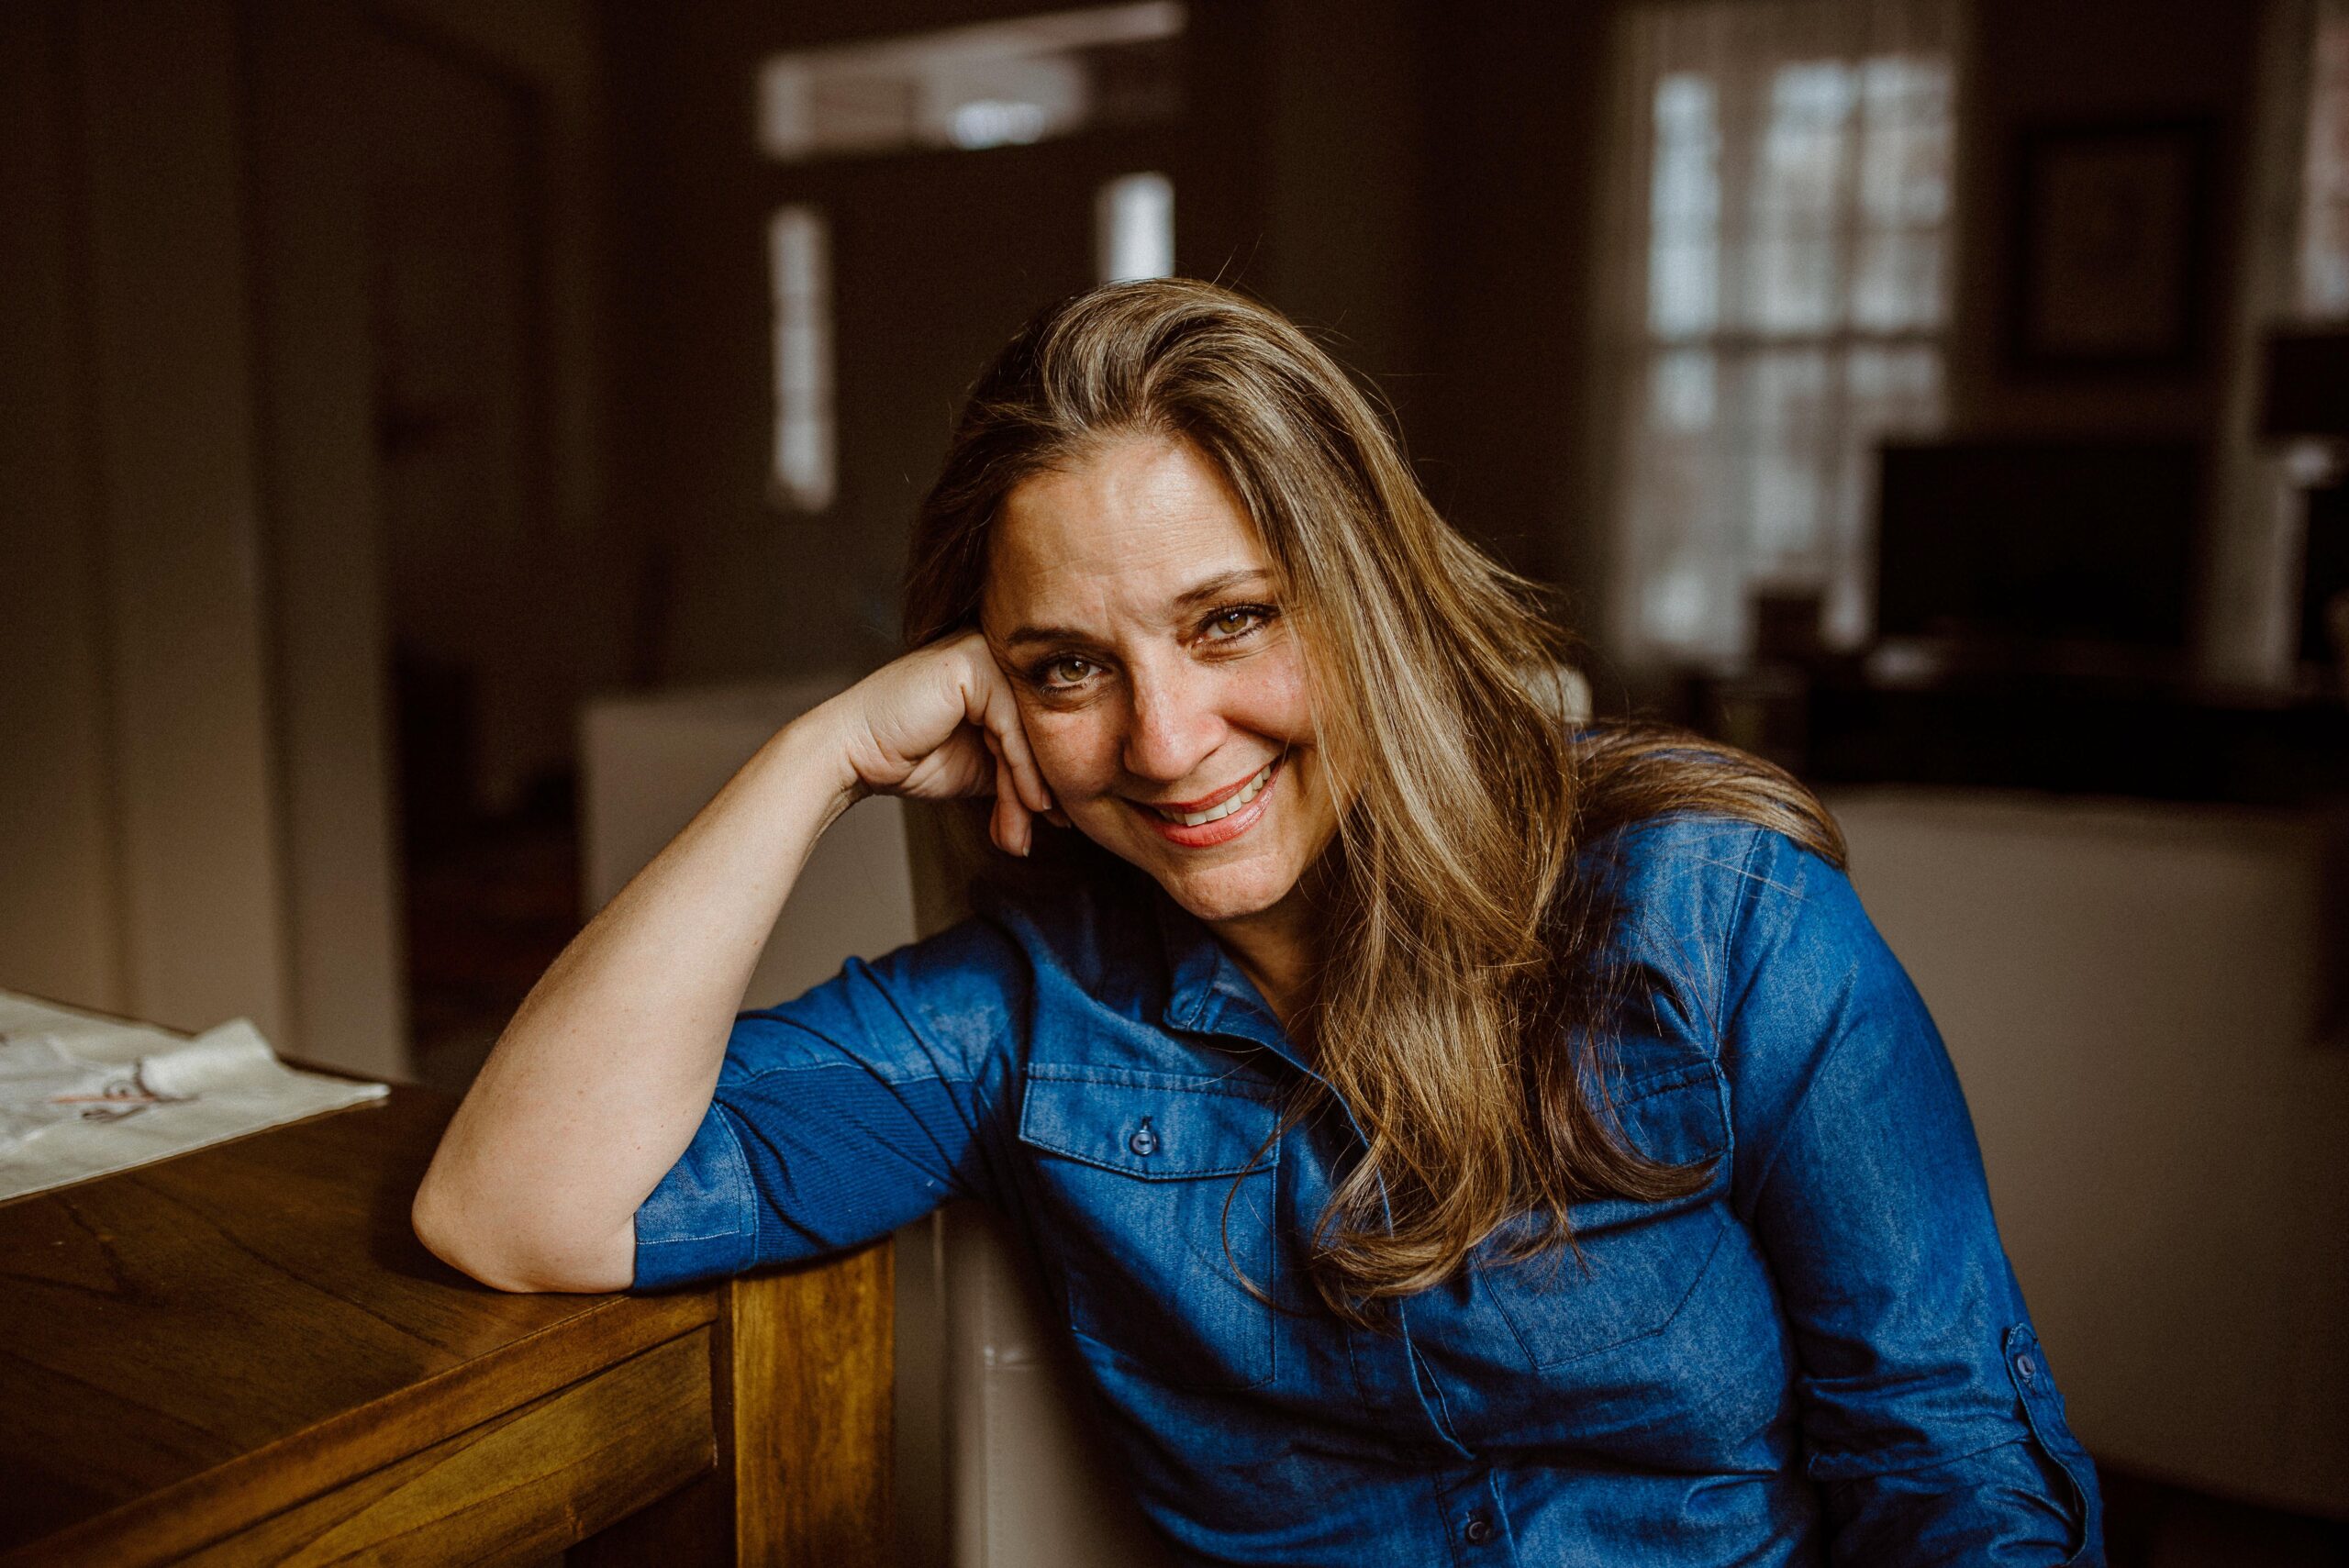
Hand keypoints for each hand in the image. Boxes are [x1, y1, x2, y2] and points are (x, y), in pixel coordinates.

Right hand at [815, 631, 1055, 855]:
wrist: (853, 755)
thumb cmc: (909, 757)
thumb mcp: (982, 767)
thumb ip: (1020, 771)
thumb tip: (1066, 808)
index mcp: (999, 669)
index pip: (1039, 725)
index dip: (1050, 775)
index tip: (1060, 822)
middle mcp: (995, 652)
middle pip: (1038, 727)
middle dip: (1041, 788)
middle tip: (1051, 832)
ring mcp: (983, 651)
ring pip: (1029, 730)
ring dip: (1030, 789)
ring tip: (1024, 831)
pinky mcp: (972, 663)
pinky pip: (1012, 727)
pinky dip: (1023, 772)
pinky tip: (1030, 805)